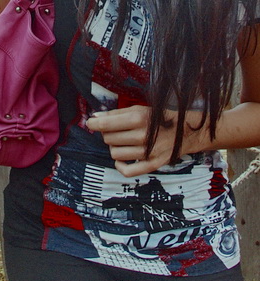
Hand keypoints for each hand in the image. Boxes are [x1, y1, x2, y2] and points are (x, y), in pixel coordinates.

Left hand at [86, 106, 203, 176]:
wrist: (188, 131)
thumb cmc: (159, 118)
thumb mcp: (139, 109)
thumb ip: (116, 113)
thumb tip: (95, 117)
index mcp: (138, 119)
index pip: (104, 125)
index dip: (93, 124)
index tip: (91, 123)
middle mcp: (143, 136)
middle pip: (108, 139)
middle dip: (108, 134)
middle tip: (117, 131)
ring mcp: (148, 152)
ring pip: (114, 154)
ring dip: (115, 148)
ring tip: (124, 142)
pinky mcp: (153, 164)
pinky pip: (127, 171)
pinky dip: (120, 166)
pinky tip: (122, 159)